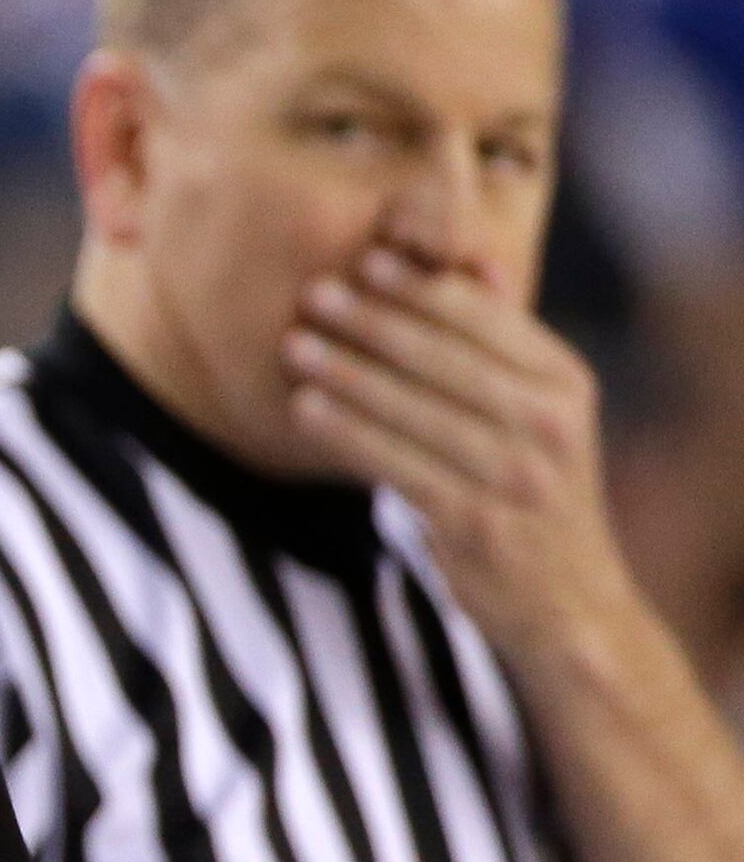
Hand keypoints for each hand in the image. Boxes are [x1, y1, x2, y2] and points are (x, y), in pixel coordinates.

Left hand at [283, 248, 638, 674]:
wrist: (567, 602)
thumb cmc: (533, 494)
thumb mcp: (542, 416)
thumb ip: (505, 348)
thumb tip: (474, 264)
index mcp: (567, 384)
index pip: (488, 320)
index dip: (423, 288)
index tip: (368, 259)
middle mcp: (549, 425)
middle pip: (446, 359)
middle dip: (374, 322)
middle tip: (315, 294)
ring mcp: (514, 476)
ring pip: (415, 410)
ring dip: (348, 374)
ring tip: (295, 345)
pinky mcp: (474, 523)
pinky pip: (396, 465)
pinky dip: (346, 433)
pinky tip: (304, 409)